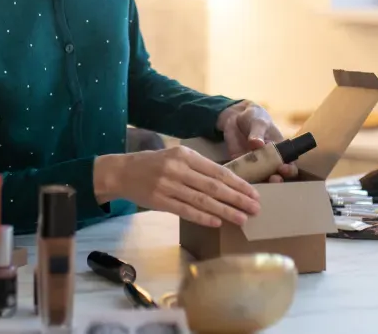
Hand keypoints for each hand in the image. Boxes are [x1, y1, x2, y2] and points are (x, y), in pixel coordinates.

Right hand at [93, 147, 261, 227]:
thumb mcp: (176, 157)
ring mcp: (167, 185)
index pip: (218, 171)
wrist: (122, 172)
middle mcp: (178, 169)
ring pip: (202, 200)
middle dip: (237, 198)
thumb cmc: (153, 164)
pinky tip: (217, 222)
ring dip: (224, 211)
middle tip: (255, 208)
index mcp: (185, 155)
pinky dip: (203, 217)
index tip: (254, 193)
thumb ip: (197, 168)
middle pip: (213, 186)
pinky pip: (185, 211)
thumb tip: (227, 183)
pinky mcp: (159, 201)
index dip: (238, 183)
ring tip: (241, 218)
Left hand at [217, 100, 298, 182]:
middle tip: (273, 179)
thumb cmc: (254, 118)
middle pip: (276, 176)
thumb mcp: (258, 122)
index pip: (289, 165)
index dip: (289, 170)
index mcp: (279, 151)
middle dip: (276, 180)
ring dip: (259, 183)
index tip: (283, 168)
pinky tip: (239, 182)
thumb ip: (257, 132)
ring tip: (258, 184)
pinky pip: (243, 176)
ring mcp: (254, 165)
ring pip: (260, 179)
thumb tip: (256, 143)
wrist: (236, 117)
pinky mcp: (240, 165)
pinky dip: (241, 180)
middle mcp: (269, 162)